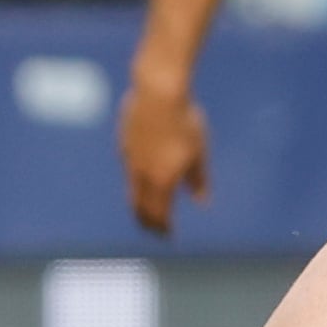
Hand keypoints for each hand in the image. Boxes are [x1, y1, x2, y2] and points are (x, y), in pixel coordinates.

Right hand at [119, 71, 210, 233]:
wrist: (158, 92)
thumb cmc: (185, 121)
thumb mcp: (199, 151)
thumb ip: (198, 179)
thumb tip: (202, 202)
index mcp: (162, 179)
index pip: (159, 214)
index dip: (163, 228)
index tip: (169, 235)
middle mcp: (141, 173)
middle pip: (139, 207)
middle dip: (148, 222)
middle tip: (156, 229)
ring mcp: (129, 158)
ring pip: (132, 189)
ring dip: (140, 203)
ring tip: (149, 208)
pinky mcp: (124, 143)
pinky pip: (129, 169)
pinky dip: (137, 181)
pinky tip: (143, 178)